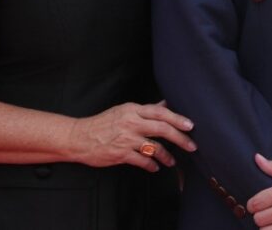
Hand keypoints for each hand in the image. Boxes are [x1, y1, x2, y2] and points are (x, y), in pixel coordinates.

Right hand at [67, 101, 195, 171]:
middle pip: (162, 129)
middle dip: (180, 138)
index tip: (190, 125)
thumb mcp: (124, 110)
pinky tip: (155, 168)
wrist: (79, 137)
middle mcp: (131, 123)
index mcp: (133, 110)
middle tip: (192, 146)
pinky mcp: (121, 154)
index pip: (161, 112)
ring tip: (172, 161)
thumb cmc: (103, 123)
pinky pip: (142, 161)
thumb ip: (145, 110)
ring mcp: (126, 139)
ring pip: (154, 147)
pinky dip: (152, 165)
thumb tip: (165, 104)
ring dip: (167, 156)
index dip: (178, 118)